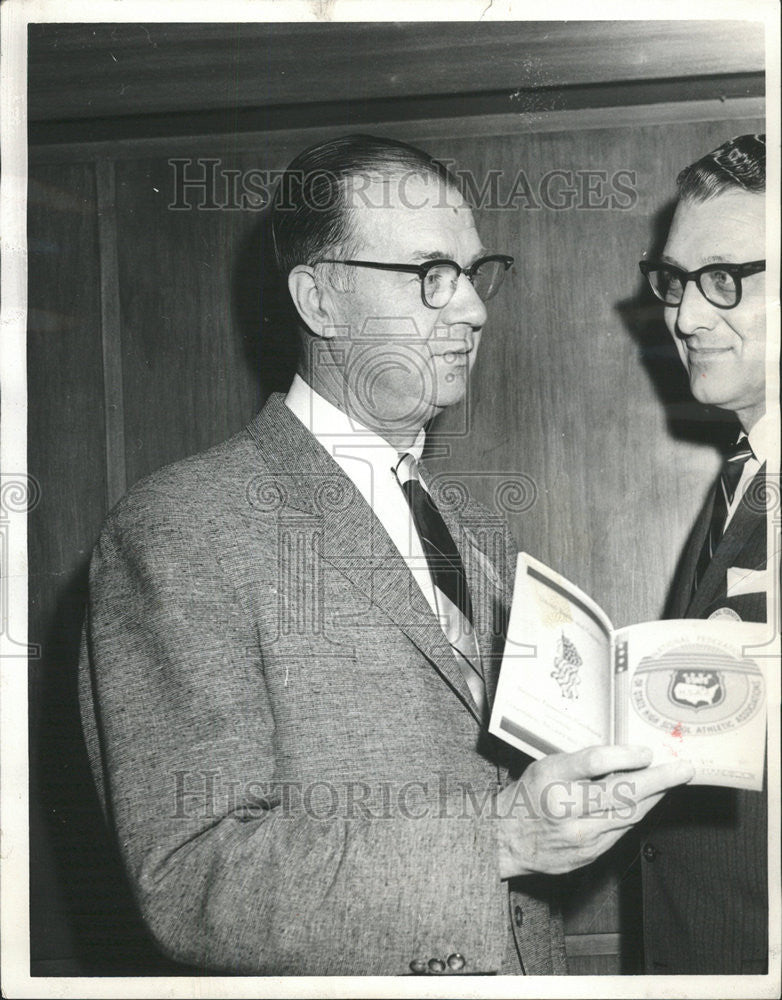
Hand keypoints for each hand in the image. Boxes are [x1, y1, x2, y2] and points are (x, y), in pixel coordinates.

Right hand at [496, 744, 693, 877]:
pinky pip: (623, 830)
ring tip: (673, 781)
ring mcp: (579, 834)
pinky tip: (650, 802)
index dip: (625, 755)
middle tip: (684, 768)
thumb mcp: (545, 766)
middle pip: (621, 792)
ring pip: (629, 814)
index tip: (647, 751)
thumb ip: (580, 763)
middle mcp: (565, 807)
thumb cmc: (528, 795)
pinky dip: (638, 814)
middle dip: (659, 779)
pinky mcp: (589, 853)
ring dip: (656, 797)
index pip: (593, 762)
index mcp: (550, 777)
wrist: (507, 840)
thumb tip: (625, 754)